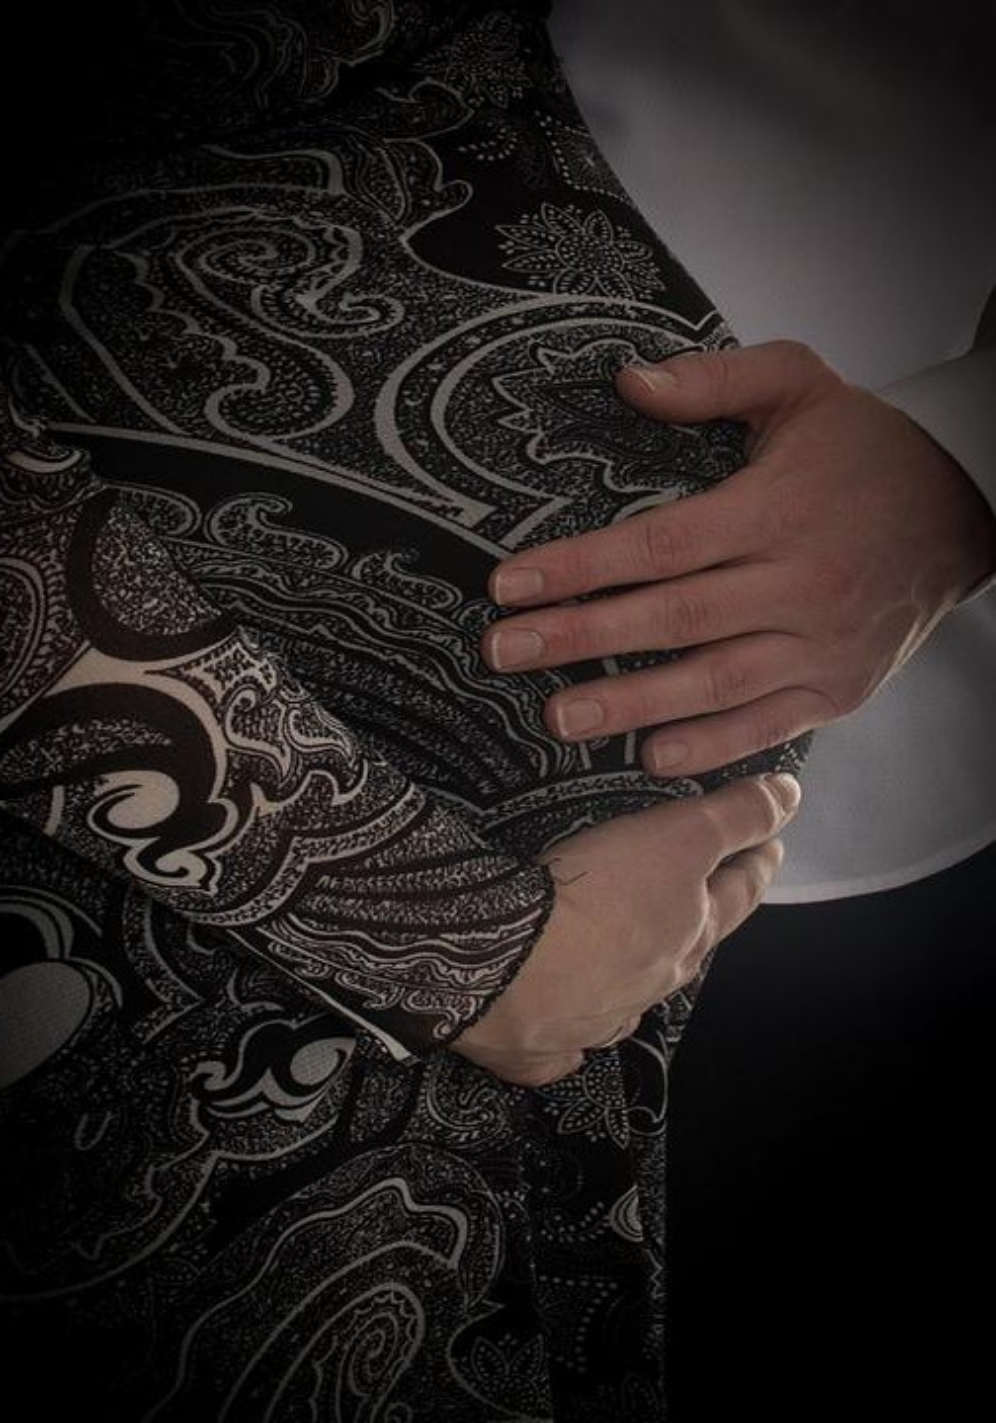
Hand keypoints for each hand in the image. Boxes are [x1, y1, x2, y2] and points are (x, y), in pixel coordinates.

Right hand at [451, 771, 799, 1085]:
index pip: (740, 891)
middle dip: (703, 917)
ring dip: (643, 972)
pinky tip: (572, 1035)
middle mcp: (654, 982)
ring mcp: (599, 1019)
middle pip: (691, 945)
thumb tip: (790, 796)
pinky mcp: (542, 1043)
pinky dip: (577, 1033)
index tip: (770, 845)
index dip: (757, 861)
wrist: (504, 966)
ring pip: (635, 994)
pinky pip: (568, 1042)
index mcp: (692, 934)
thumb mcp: (679, 838)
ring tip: (637, 951)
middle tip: (707, 892)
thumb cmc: (597, 898)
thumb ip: (735, 817)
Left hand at [480, 341, 995, 776]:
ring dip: (631, 704)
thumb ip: (715, 381)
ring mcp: (821, 645)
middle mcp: (799, 584)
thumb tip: (628, 381)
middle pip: (672, 618)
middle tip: (505, 653)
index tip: (510, 584)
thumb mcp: (801, 385)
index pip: (660, 545)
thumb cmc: (866, 450)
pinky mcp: (838, 688)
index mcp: (777, 509)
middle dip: (580, 638)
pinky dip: (710, 745)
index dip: (580, 567)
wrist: (966, 511)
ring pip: (713, 683)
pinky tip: (651, 757)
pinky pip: (767, 724)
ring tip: (558, 718)